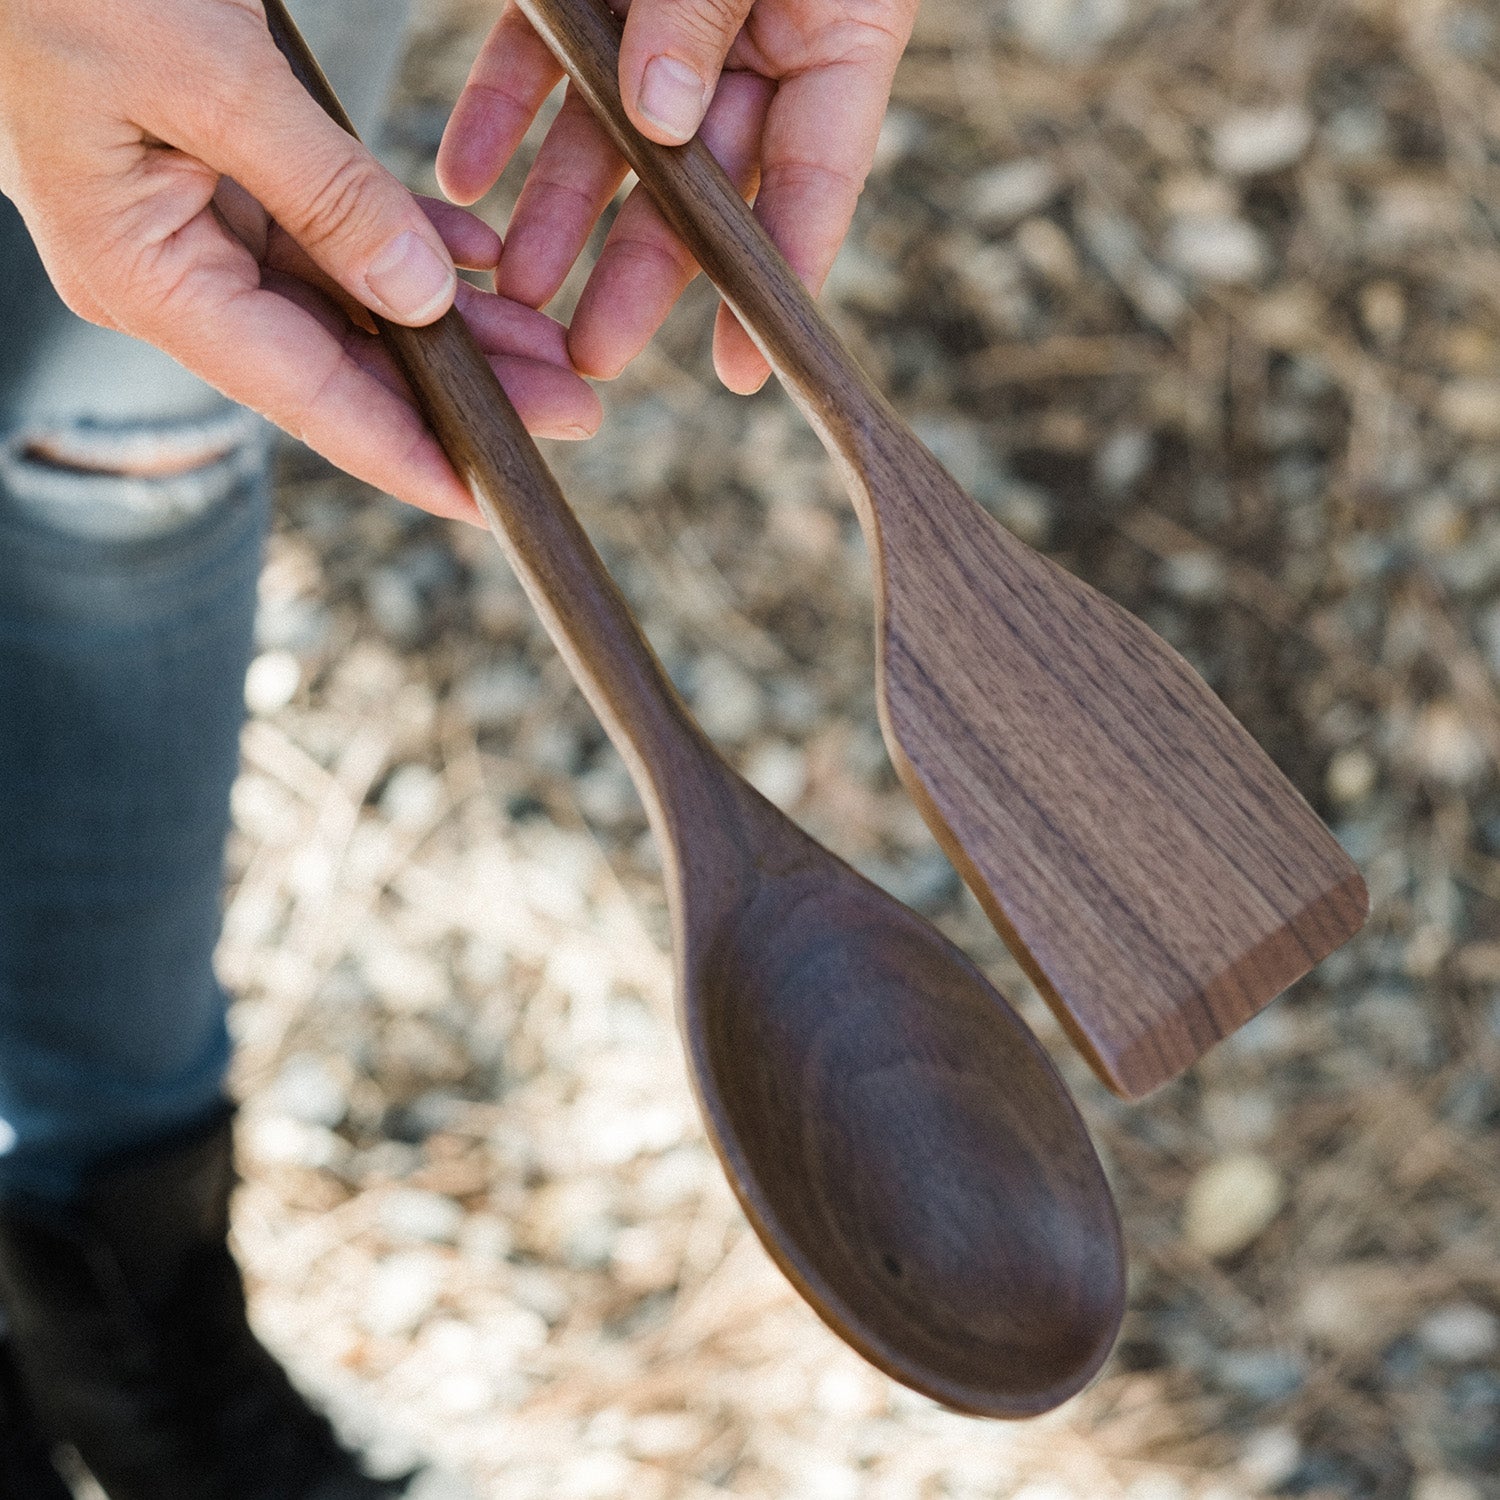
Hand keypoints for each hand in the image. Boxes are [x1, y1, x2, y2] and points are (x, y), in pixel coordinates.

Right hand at [0, 0, 602, 523]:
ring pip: (349, 301)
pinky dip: (406, 241)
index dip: (410, 456)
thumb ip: (323, 193)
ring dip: (453, 323)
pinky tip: (483, 260)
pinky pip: (326, 228)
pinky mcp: (211, 169)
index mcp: (148, 274)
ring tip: (553, 348)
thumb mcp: (206, 74)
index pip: (309, 398)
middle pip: (344, 363)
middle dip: (463, 392)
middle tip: (574, 410)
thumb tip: (423, 300)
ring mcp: (188, 221)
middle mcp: (170, 269)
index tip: (496, 499)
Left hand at [437, 0, 917, 393]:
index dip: (777, 282)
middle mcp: (758, 34)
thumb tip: (662, 123)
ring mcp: (671, 9)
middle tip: (587, 351)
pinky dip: (506, 110)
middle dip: (639, 268)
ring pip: (616, 134)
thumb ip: (705, 3)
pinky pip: (547, 56)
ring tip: (510, 285)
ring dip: (559, 209)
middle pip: (702, 178)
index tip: (742, 371)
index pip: (813, 180)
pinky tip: (466, 176)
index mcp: (836, 29)